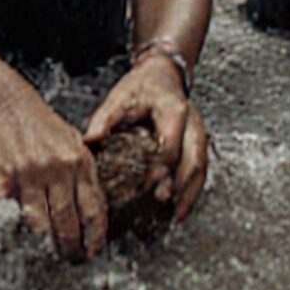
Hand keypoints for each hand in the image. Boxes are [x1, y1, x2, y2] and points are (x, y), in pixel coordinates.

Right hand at [0, 87, 107, 260]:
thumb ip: (85, 176)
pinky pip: (3, 212)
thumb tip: (93, 217)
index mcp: (79, 162)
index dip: (95, 237)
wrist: (9, 105)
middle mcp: (56, 168)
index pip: (93, 209)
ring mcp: (28, 172)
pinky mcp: (1, 175)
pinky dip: (6, 229)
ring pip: (38, 223)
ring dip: (43, 245)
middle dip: (69, 248)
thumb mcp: (75, 145)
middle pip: (67, 222)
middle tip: (69, 259)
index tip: (92, 253)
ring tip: (45, 255)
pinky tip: (10, 241)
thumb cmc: (44, 128)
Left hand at [84, 56, 210, 222]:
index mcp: (173, 112)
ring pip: (200, 167)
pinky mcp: (197, 142)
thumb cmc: (141, 85)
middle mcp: (192, 124)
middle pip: (193, 161)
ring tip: (178, 216)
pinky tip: (182, 206)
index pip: (170, 147)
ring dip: (191, 194)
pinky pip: (200, 168)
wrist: (162, 72)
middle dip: (182, 188)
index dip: (160, 170)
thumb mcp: (120, 97)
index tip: (149, 188)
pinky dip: (192, 189)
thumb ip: (104, 119)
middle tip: (167, 208)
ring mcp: (198, 133)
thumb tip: (89, 141)